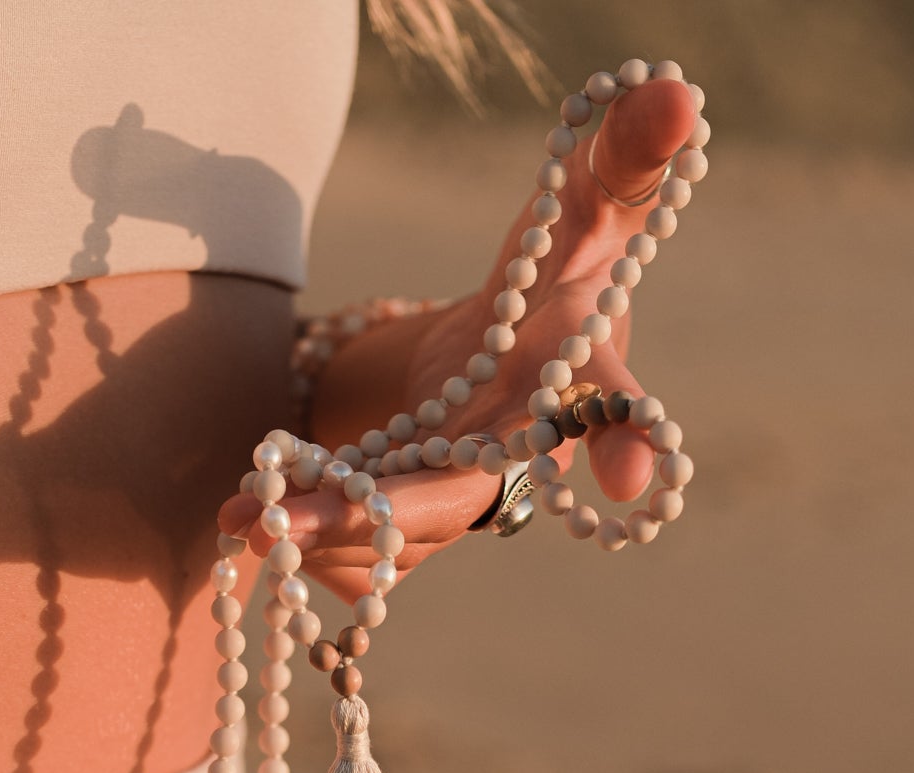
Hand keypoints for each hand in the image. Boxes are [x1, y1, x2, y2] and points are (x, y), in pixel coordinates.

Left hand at [217, 78, 696, 602]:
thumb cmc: (553, 280)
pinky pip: (358, 541)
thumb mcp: (580, 210)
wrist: (503, 359)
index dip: (626, 440)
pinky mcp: (414, 521)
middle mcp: (522, 454)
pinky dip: (301, 526)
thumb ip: (623, 158)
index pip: (613, 408)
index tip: (631, 479)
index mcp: (576, 383)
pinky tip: (240, 519)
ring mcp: (464, 496)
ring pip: (392, 530)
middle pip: (460, 499)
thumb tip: (674, 90)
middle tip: (304, 523)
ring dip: (319, 526)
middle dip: (386, 516)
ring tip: (239, 522)